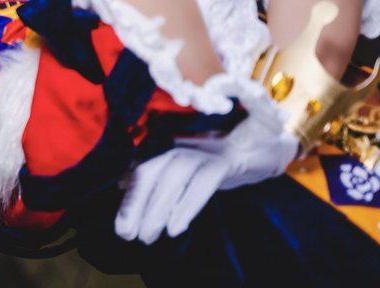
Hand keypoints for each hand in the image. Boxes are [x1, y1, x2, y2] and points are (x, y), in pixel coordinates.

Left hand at [114, 116, 297, 243]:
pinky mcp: (224, 160)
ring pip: (175, 176)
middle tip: (131, 235)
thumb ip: (154, 176)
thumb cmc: (212, 163)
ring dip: (159, 208)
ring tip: (150, 235)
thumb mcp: (182, 171)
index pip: (141, 172)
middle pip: (153, 172)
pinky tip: (176, 227)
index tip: (121, 229)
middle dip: (138, 206)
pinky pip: (203, 182)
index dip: (130, 200)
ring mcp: (204, 150)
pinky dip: (187, 204)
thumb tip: (120, 183)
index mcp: (168, 148)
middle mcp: (181, 144)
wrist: (258, 148)